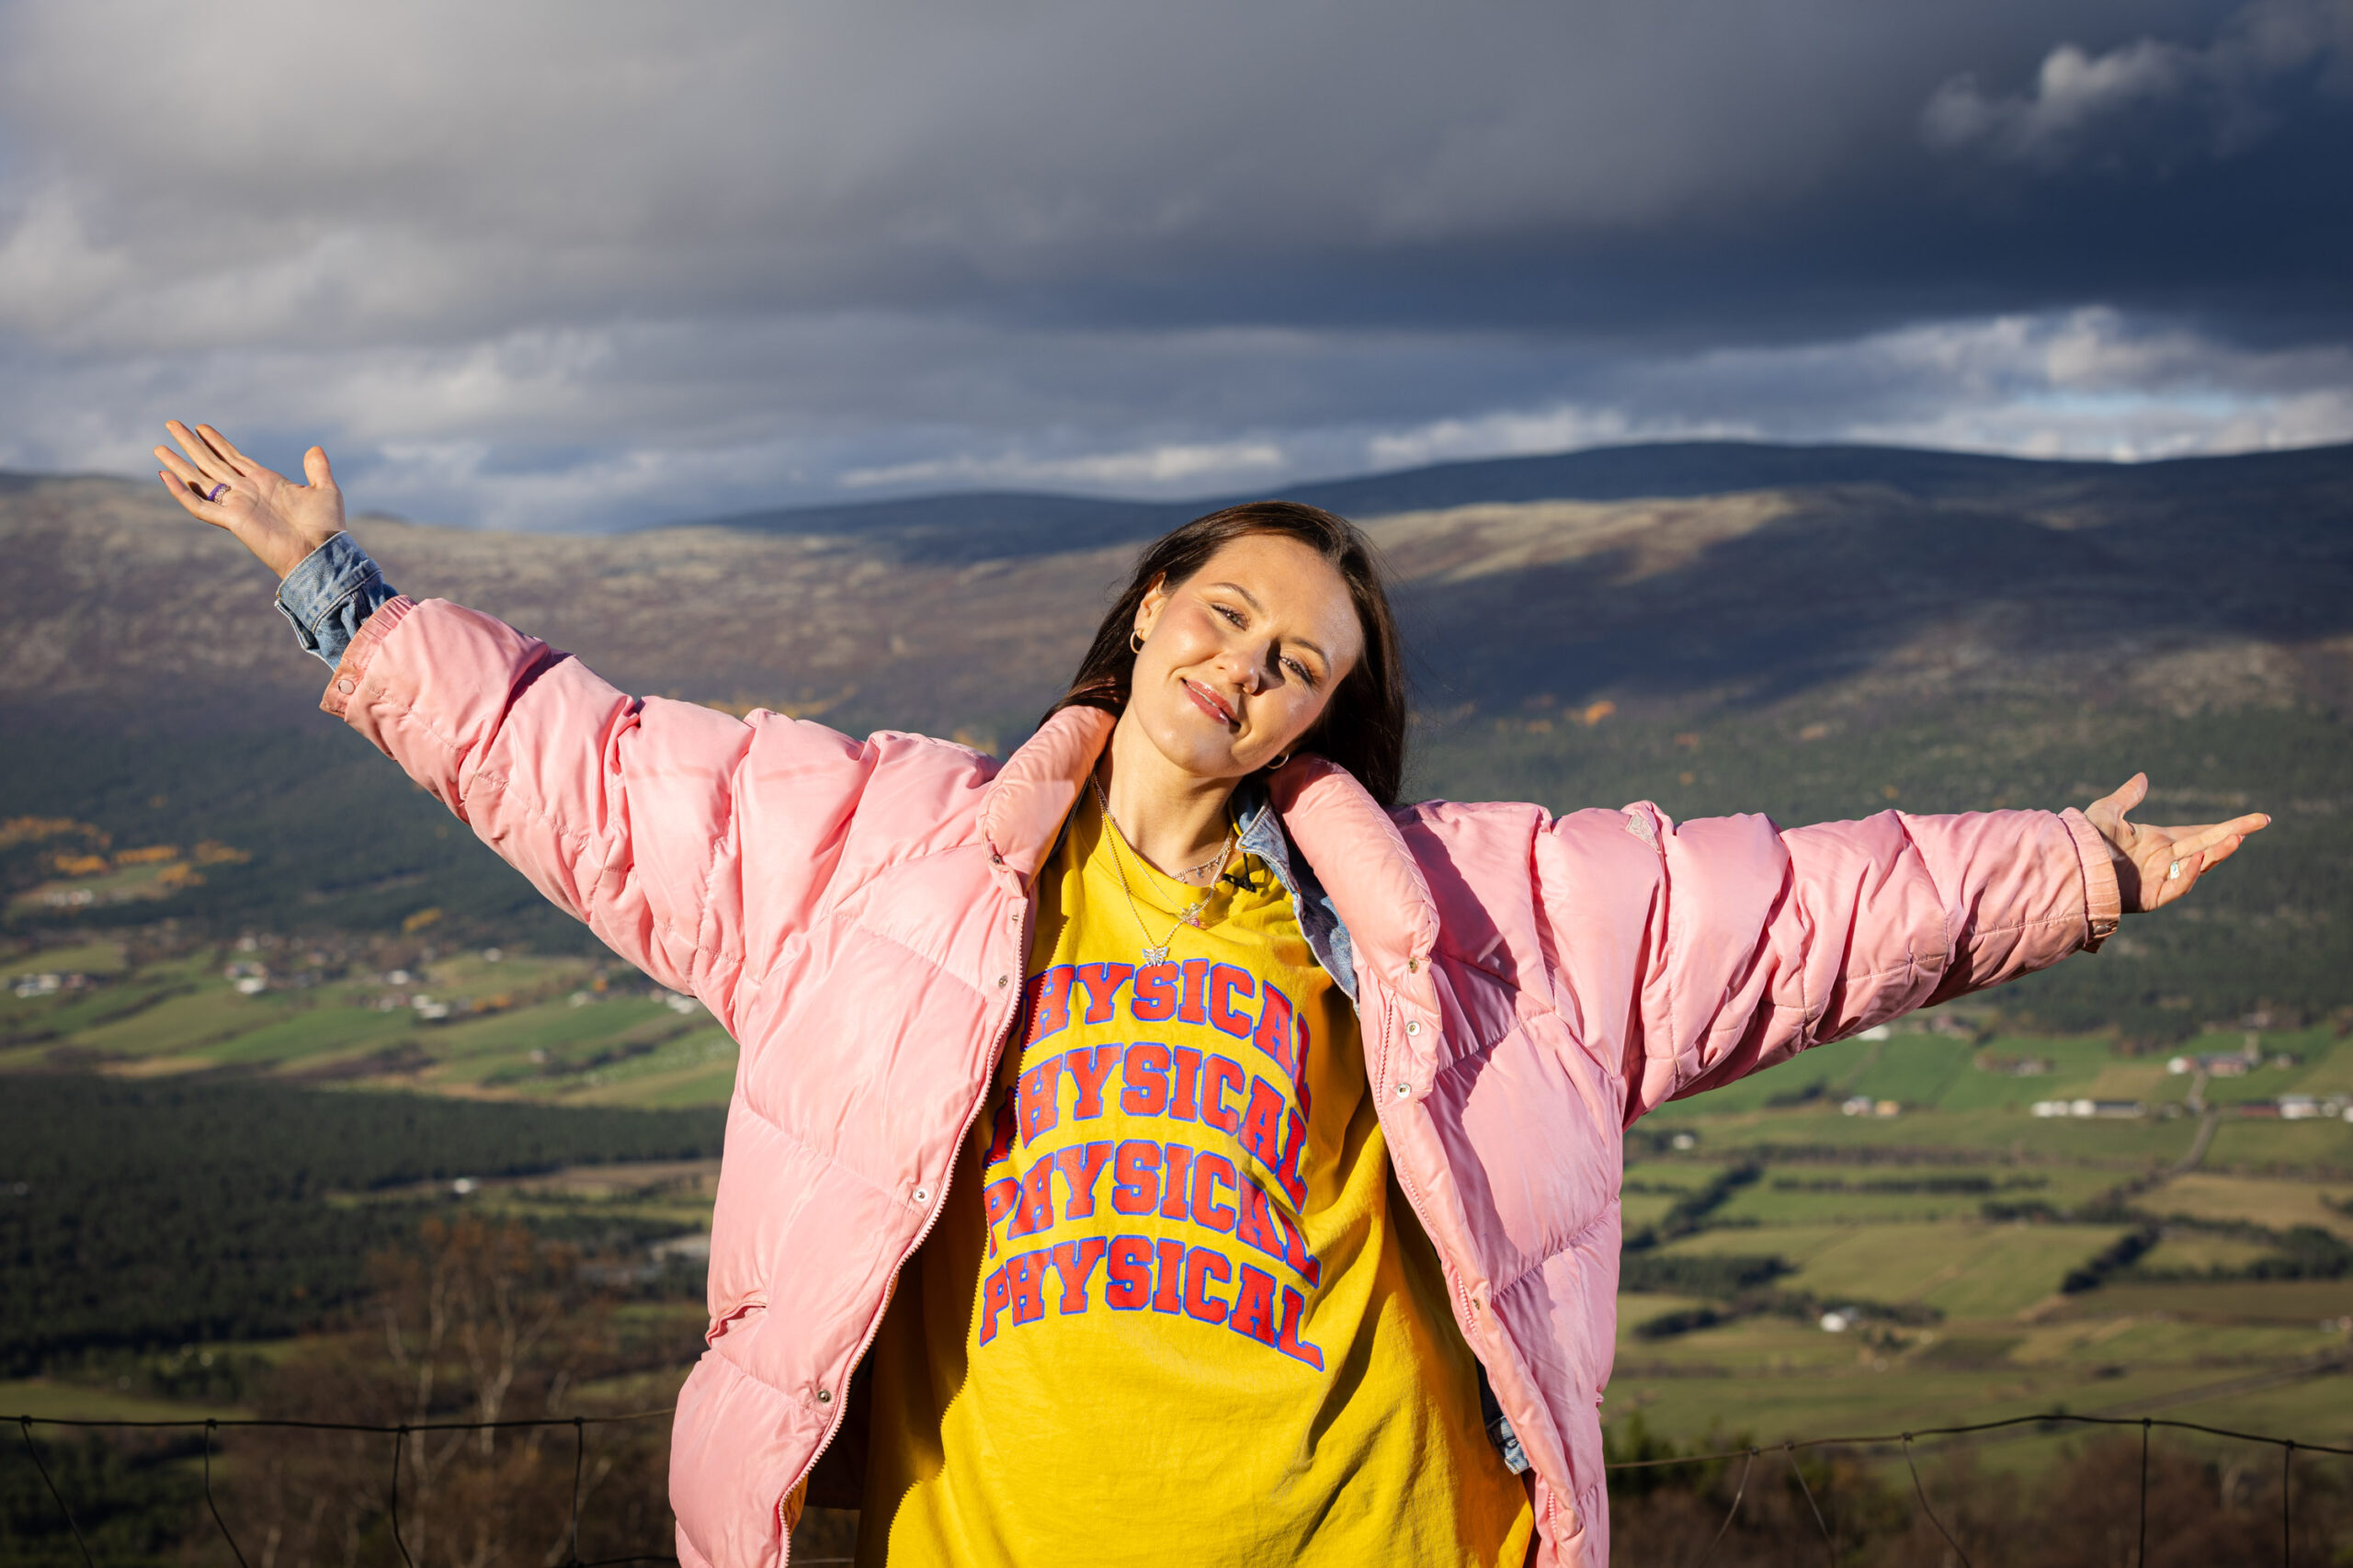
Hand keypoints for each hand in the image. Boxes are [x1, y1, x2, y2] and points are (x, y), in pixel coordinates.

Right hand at [156, 421, 346, 579]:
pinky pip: (199, 505)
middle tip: (172, 425)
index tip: (201, 427)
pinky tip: (165, 476)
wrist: (321, 551)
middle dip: (191, 444)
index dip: (217, 442)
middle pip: (211, 463)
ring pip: (200, 479)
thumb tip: (314, 448)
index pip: (234, 458)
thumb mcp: (325, 490)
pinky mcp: (231, 520)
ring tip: (159, 448)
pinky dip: (181, 492)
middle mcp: (247, 491)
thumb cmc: (326, 526)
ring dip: (179, 464)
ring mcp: (237, 505)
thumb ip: (317, 469)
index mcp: (266, 482)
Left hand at [2083, 773, 2268, 913]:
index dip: (2225, 827)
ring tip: (2237, 838)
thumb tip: (2143, 777)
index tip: (2249, 821)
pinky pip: (2177, 887)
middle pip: (2208, 845)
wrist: (2066, 865)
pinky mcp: (2151, 898)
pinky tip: (2199, 857)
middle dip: (2234, 834)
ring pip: (2198, 866)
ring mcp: (2160, 880)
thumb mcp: (2106, 813)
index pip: (2199, 833)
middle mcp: (2164, 860)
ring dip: (2218, 853)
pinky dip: (2189, 874)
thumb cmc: (2082, 840)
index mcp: (2158, 842)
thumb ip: (2127, 797)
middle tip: (2262, 821)